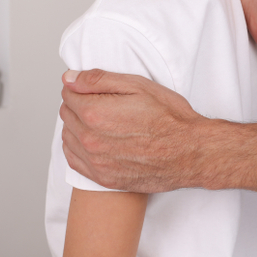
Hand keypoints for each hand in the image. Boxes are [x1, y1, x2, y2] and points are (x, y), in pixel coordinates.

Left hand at [60, 69, 208, 191]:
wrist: (189, 153)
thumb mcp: (138, 86)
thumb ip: (98, 80)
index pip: (68, 94)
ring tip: (101, 122)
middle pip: (66, 115)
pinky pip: (74, 160)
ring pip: (68, 137)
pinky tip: (95, 141)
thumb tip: (69, 78)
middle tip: (101, 103)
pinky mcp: (102, 178)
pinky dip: (79, 148)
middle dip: (78, 105)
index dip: (79, 87)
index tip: (93, 88)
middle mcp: (90, 140)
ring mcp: (95, 162)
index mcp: (95, 113)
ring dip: (77, 126)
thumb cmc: (170, 118)